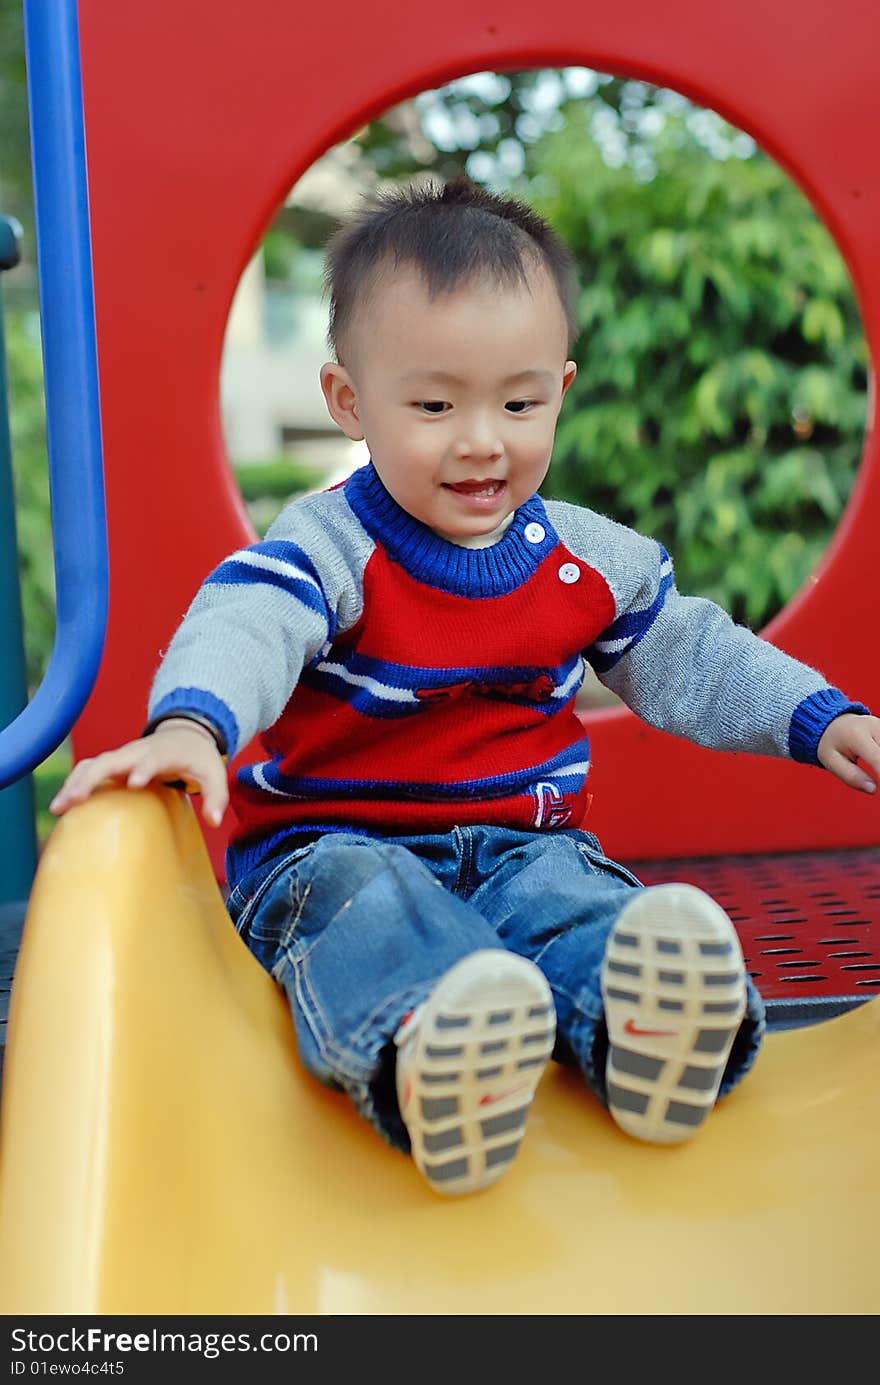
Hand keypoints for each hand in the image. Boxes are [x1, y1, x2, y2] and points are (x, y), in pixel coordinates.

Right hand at [48, 718, 228, 825]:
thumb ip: (217, 796)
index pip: (152, 758)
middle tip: (76, 800)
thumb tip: (214, 822)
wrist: (184, 735)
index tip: (134, 782)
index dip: (143, 768)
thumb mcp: (214, 774)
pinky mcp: (113, 764)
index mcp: (164, 753)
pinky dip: (74, 784)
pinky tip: (62, 805)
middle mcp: (138, 752)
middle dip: (92, 778)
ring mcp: (122, 757)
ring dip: (75, 783)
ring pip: (93, 764)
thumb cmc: (198, 758)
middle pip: (110, 760)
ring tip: (59, 807)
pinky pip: (89, 770)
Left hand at [817, 713, 879, 794]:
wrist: (835, 724)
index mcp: (857, 736)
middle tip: (876, 779)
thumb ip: (851, 777)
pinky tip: (877, 765)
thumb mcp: (832, 761)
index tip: (878, 788)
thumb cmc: (833, 744)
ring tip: (875, 770)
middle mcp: (874, 727)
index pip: (878, 759)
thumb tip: (873, 789)